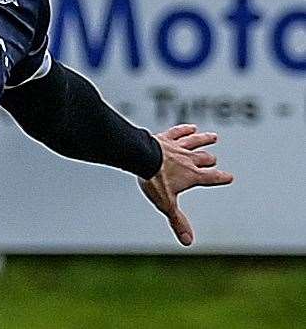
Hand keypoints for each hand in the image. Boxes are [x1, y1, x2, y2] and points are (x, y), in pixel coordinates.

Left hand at [139, 124, 233, 245]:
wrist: (140, 157)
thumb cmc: (154, 180)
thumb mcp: (167, 204)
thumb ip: (178, 221)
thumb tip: (188, 242)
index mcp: (192, 176)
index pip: (212, 178)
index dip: (221, 178)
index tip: (230, 177)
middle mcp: (189, 160)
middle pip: (204, 159)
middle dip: (209, 160)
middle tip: (213, 159)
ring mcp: (177, 147)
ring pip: (195, 142)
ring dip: (204, 140)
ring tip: (213, 137)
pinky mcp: (165, 137)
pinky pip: (178, 132)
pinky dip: (185, 130)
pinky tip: (190, 128)